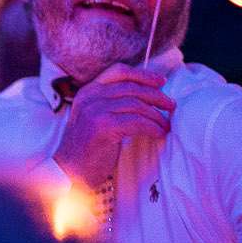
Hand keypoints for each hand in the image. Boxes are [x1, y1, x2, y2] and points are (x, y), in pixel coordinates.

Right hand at [51, 64, 175, 186]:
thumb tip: (147, 95)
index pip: (118, 71)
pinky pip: (136, 122)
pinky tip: (158, 134)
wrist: (70, 170)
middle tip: (171, 106)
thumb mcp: (95, 117)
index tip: (161, 82)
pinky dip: (152, 127)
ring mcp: (94, 111)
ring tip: (165, 125)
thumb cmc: (87, 146)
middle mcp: (89, 97)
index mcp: (88, 91)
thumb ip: (112, 102)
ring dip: (156, 116)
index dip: (142, 75)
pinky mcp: (102, 126)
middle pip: (132, 87)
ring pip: (136, 105)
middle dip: (156, 96)